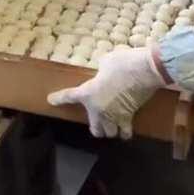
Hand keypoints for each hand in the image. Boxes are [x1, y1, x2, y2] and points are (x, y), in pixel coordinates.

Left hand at [48, 47, 165, 138]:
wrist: (144, 70)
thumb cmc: (122, 63)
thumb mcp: (106, 61)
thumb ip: (100, 69)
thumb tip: (103, 71)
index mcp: (89, 92)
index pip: (69, 96)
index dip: (59, 98)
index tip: (50, 100)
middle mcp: (99, 109)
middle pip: (95, 129)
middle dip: (96, 127)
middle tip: (98, 120)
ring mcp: (114, 116)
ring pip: (109, 133)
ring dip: (110, 130)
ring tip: (112, 125)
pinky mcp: (129, 117)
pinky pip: (126, 133)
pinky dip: (125, 132)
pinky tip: (126, 129)